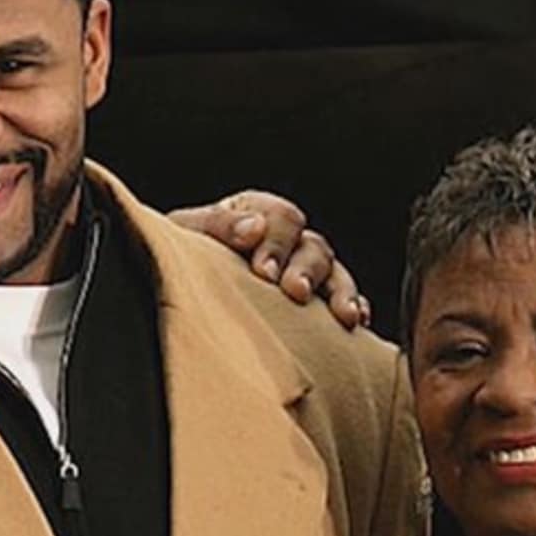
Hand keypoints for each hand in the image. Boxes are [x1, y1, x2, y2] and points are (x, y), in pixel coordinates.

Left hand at [168, 191, 369, 329]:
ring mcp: (302, 269)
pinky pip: (342, 299)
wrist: (178, 289)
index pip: (281, 218)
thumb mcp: (187, 233)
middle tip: (296, 293)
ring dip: (340, 292)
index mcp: (257, 212)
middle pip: (312, 246)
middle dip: (306, 270)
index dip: (276, 243)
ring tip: (344, 316)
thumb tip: (252, 229)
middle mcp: (286, 239)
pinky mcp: (312, 301)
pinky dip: (353, 307)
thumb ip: (217, 226)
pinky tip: (358, 323)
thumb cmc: (180, 256)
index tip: (262, 273)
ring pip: (333, 272)